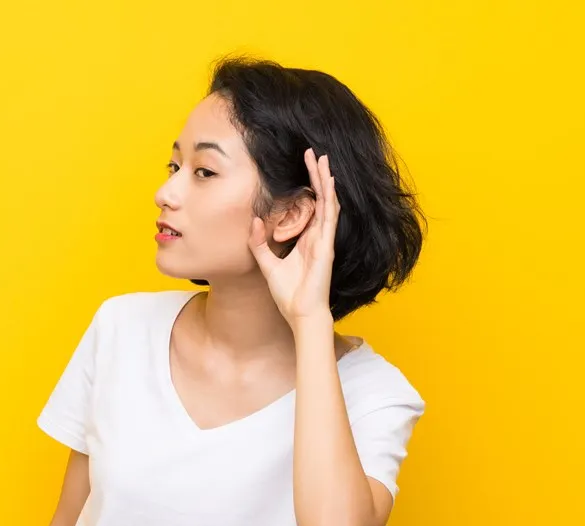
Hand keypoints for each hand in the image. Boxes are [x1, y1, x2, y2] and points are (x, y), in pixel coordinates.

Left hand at [248, 148, 339, 327]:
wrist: (300, 314)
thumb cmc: (288, 295)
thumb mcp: (267, 264)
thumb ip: (260, 243)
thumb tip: (255, 221)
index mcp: (306, 240)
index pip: (309, 206)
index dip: (307, 185)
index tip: (302, 165)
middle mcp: (318, 237)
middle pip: (320, 198)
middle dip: (316, 175)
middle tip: (312, 152)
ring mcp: (324, 240)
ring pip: (327, 202)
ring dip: (324, 180)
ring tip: (321, 158)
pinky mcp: (326, 247)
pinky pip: (329, 217)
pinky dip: (329, 198)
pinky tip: (329, 181)